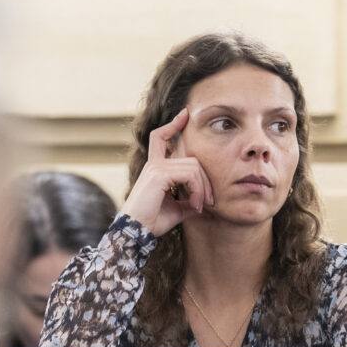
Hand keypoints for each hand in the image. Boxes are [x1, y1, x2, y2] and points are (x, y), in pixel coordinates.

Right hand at [119, 108, 214, 235]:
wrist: (137, 232)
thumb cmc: (153, 221)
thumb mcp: (177, 209)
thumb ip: (189, 200)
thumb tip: (205, 203)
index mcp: (155, 167)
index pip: (161, 137)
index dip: (172, 125)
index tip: (184, 114)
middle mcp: (154, 163)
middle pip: (192, 160)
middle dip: (205, 180)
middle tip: (209, 202)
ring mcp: (156, 167)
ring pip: (194, 168)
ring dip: (203, 189)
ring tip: (201, 206)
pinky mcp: (159, 174)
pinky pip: (189, 175)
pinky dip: (197, 190)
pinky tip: (195, 205)